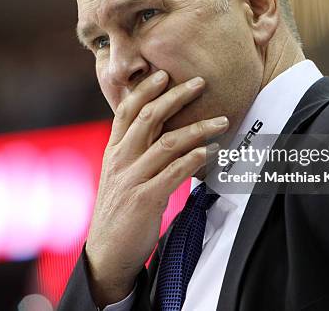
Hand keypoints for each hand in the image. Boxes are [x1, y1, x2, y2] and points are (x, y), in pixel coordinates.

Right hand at [85, 70, 228, 306]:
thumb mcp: (119, 175)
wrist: (107, 253)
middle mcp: (120, 160)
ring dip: (197, 128)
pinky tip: (212, 151)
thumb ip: (134, 152)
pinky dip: (195, 159)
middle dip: (175, 97)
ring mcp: (131, 179)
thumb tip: (158, 132)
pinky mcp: (144, 199)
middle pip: (148, 118)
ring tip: (222, 120)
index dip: (145, 90)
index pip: (126, 111)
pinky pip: (174, 172)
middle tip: (200, 82)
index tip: (164, 74)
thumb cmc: (119, 211)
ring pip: (167, 143)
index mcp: (113, 151)